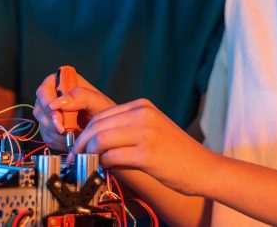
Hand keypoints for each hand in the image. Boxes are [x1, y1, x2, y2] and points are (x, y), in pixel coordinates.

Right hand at [34, 72, 114, 149]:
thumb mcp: (96, 101)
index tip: (60, 121)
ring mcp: (49, 112)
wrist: (105, 126)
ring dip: (58, 134)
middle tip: (69, 132)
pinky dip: (59, 141)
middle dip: (54, 124)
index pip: (44, 91)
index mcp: (62, 81)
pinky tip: (72, 139)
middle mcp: (52, 95)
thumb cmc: (103, 110)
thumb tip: (57, 103)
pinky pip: (47, 137)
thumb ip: (80, 96)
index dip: (48, 106)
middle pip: (40, 109)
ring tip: (76, 134)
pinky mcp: (49, 128)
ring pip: (42, 125)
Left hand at [70, 98, 214, 195]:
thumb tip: (97, 141)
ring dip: (88, 154)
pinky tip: (102, 171)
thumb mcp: (152, 128)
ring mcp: (146, 133)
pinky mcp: (147, 154)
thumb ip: (127, 128)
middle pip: (98, 125)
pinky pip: (113, 157)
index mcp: (142, 106)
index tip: (77, 145)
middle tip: (74, 158)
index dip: (85, 131)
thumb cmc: (176, 151)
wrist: (203, 167)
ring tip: (84, 165)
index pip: (102, 114)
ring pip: (101, 140)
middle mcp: (143, 115)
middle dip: (81, 143)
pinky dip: (102, 165)